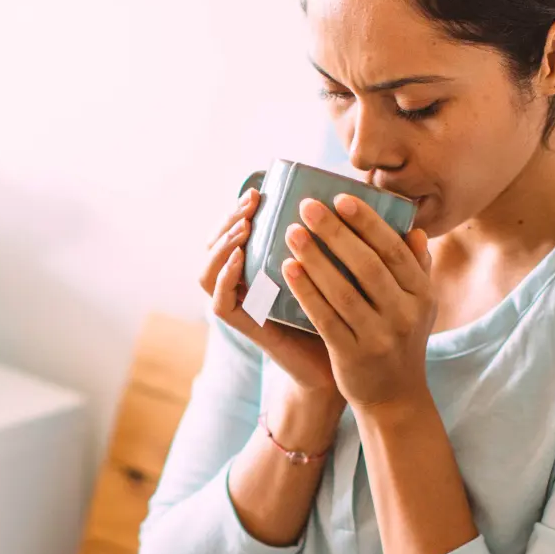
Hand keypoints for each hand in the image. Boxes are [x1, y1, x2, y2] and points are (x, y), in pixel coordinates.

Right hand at [201, 187, 341, 400]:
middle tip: (251, 202)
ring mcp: (241, 307)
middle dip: (229, 219)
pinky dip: (224, 279)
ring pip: (208, 272)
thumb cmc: (342, 311)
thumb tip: (346, 195)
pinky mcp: (246, 328)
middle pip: (214, 246)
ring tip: (244, 228)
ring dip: (222, 245)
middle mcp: (243, 285)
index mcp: (259, 267)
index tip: (259, 190)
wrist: (344, 363)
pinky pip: (220, 303)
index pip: (232, 233)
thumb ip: (328, 240)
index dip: (238, 210)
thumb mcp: (333, 267)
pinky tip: (240, 259)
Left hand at [280, 193, 435, 410]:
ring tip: (291, 233)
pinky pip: (325, 318)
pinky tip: (288, 270)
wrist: (395, 397)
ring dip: (315, 259)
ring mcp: (379, 337)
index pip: (394, 250)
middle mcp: (404, 314)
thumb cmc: (401, 340)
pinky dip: (306, 292)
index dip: (368, 222)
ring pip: (343, 291)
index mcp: (421, 294)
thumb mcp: (420, 306)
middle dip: (335, 232)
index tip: (341, 198)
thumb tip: (413, 228)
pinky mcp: (352, 356)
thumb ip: (417, 267)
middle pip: (367, 265)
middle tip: (307, 206)